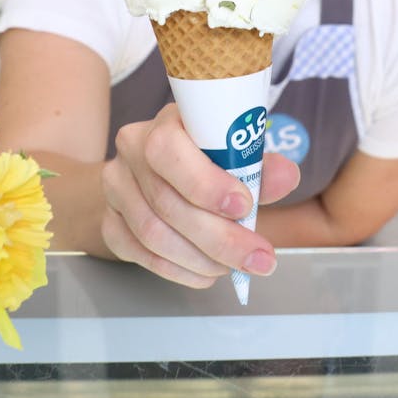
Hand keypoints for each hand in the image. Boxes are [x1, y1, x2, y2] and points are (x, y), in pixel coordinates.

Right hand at [101, 104, 299, 287]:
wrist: (158, 174)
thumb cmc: (205, 161)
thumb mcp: (234, 154)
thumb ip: (260, 166)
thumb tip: (287, 176)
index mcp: (162, 125)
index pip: (168, 150)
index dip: (205, 183)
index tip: (244, 207)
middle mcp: (130, 152)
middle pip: (167, 203)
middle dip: (220, 238)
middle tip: (258, 258)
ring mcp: (116, 189)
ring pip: (153, 234)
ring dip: (201, 259)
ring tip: (233, 266)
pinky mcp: (110, 224)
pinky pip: (142, 255)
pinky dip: (179, 271)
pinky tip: (206, 272)